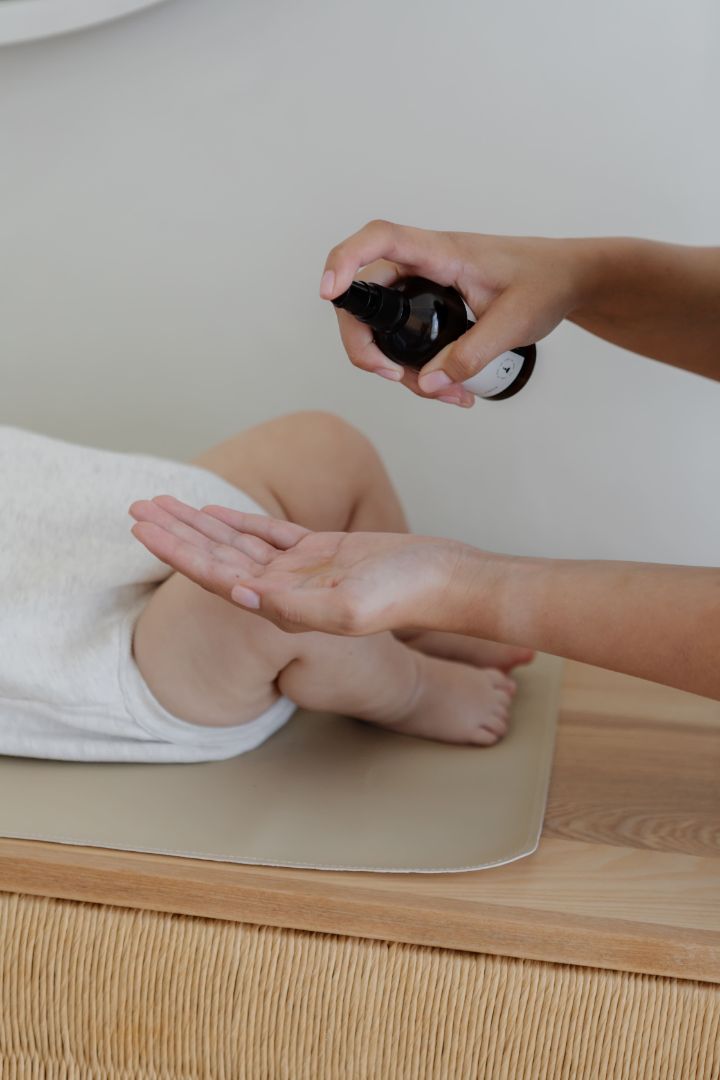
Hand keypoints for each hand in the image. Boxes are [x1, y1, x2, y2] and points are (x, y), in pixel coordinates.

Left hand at [129, 495, 463, 635]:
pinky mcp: (320, 549)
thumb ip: (295, 605)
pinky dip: (238, 520)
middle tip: (135, 510)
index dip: (179, 553)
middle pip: (217, 557)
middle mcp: (285, 588)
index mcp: (286, 604)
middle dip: (175, 534)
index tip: (145, 531)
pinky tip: (211, 511)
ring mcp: (301, 568)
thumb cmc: (406, 594)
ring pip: (236, 542)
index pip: (218, 576)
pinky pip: (268, 532)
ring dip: (198, 524)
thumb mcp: (349, 604)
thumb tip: (240, 593)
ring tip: (161, 505)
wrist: (445, 580)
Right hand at [320, 220, 590, 403]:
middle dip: (366, 342)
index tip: (330, 294)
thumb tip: (429, 383)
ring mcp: (425, 283)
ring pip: (385, 321)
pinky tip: (445, 385)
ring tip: (443, 394)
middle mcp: (425, 262)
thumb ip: (471, 354)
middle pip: (367, 293)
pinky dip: (416, 363)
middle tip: (392, 376)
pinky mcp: (432, 302)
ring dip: (397, 363)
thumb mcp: (514, 322)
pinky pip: (405, 331)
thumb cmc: (547, 283)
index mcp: (442, 252)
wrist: (570, 277)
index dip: (345, 262)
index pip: (379, 240)